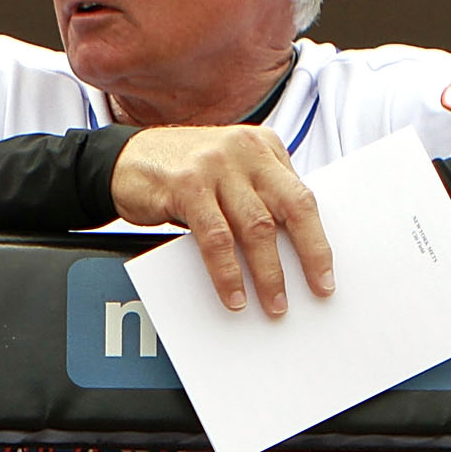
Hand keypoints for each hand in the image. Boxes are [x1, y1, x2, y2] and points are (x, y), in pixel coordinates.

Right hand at [109, 125, 333, 314]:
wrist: (124, 159)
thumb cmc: (182, 173)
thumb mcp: (229, 174)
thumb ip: (258, 197)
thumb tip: (293, 251)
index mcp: (263, 147)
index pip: (302, 196)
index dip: (318, 239)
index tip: (325, 275)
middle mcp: (244, 150)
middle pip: (291, 207)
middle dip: (309, 254)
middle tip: (315, 289)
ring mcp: (216, 165)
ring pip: (256, 227)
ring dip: (268, 272)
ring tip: (273, 303)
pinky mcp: (187, 184)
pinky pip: (216, 237)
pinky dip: (227, 271)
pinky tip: (233, 294)